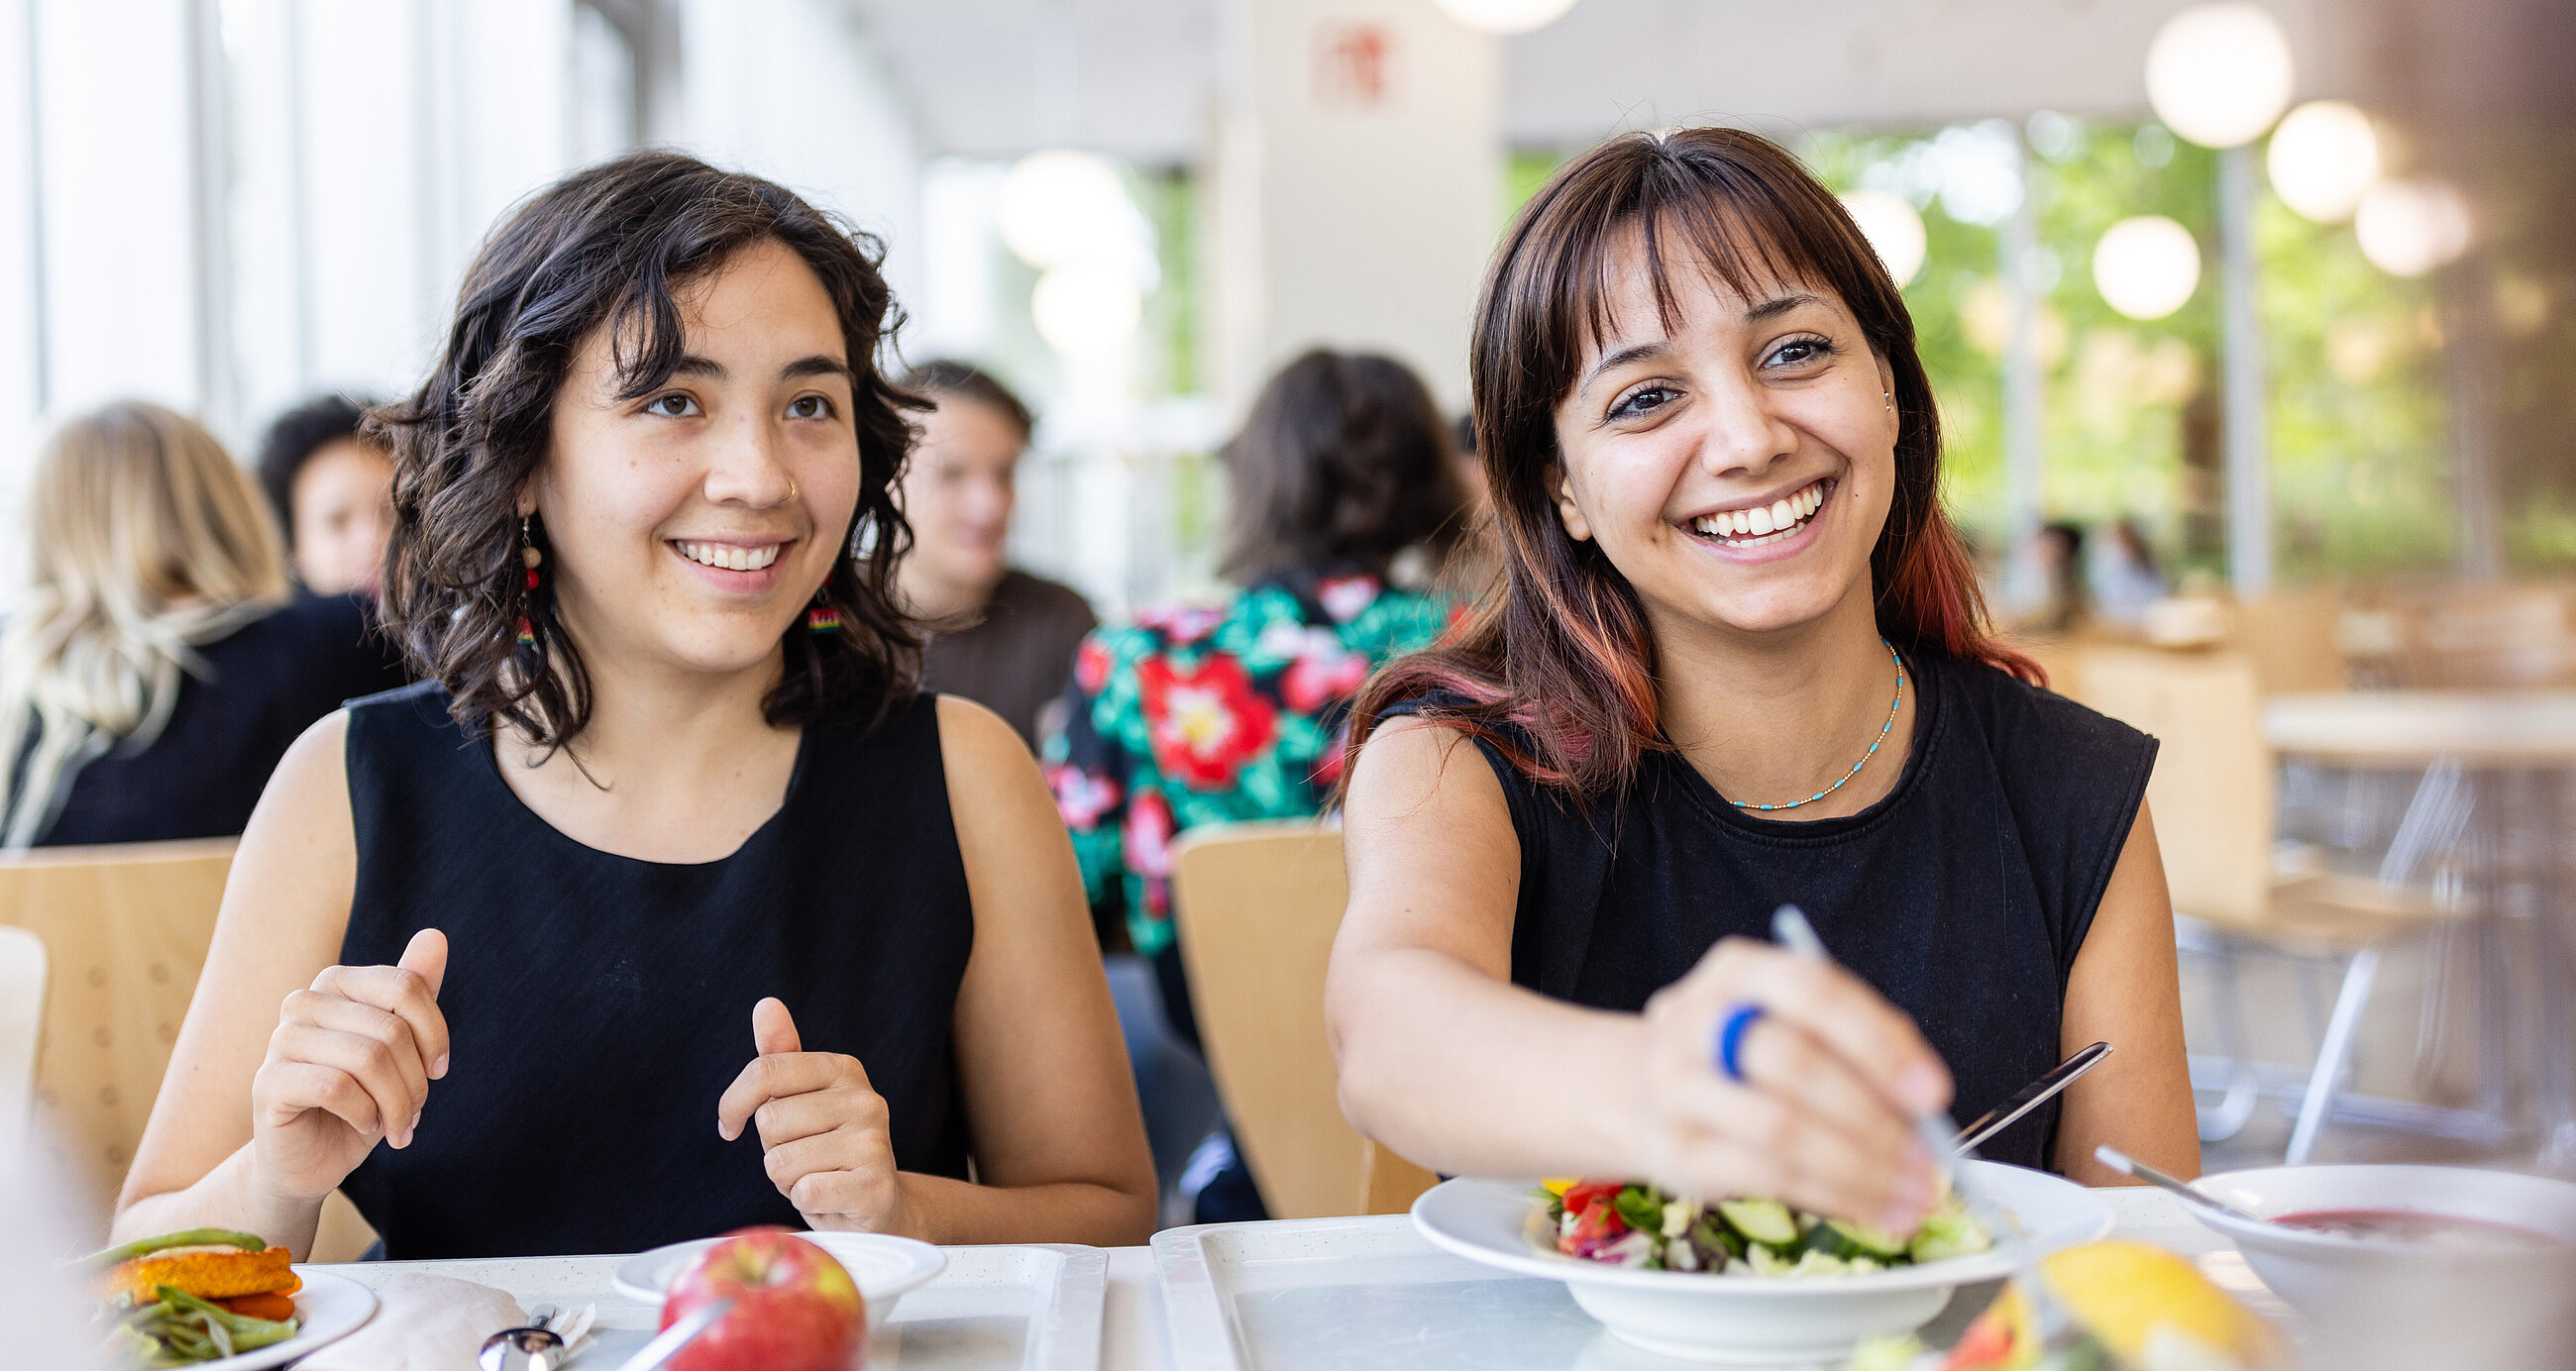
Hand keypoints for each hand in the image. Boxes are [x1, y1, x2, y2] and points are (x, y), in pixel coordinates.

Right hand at [249, 928, 450, 1202]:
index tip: (438, 1070)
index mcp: (336, 983)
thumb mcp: (399, 1048)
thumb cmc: (361, 1100)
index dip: (435, 1034)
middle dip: (416, 1081)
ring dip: (397, 1103)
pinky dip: (366, 1115)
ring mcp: (280, 1040)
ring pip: (368, 1059)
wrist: (312, 1160)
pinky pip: (337, 1087)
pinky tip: (365, 1127)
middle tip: (414, 1112)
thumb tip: (435, 935)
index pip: (406, 987)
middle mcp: (303, 1002)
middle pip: (392, 1029)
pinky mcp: (268, 1082)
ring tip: (396, 1126)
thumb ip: (414, 991)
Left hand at [717, 998, 912, 1235]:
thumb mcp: (800, 1099)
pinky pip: (805, 1192)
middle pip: (770, 1120)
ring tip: (815, 1175)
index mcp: (844, 1069)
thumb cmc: (825, 1148)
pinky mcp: (874, 1186)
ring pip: (781, 1161)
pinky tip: (828, 1196)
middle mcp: (865, 1099)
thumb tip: (766, 1004)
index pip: (766, 1070)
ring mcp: (874, 1142)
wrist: (875, 1204)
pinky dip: (805, 1201)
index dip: (733, 1103)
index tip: (731, 1125)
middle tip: (801, 1155)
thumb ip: (781, 1054)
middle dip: (771, 1148)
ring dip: (786, 1179)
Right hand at [1634, 937, 1950, 1232]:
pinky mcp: (1675, 1151)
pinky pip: (1764, 1178)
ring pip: (1777, 1127)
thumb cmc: (1746, 1057)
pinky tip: (1871, 1210)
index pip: (1811, 990)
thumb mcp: (1795, 1024)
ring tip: (1911, 1195)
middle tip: (1928, 1160)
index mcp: (1738, 971)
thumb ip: (1857, 1045)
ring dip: (1858, 1168)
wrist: (1650, 1093)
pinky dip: (1831, 1198)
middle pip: (1790, 1060)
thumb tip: (1923, 1103)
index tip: (1933, 1094)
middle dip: (1871, 1116)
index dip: (1877, 1041)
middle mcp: (1694, 1019)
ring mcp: (1676, 1086)